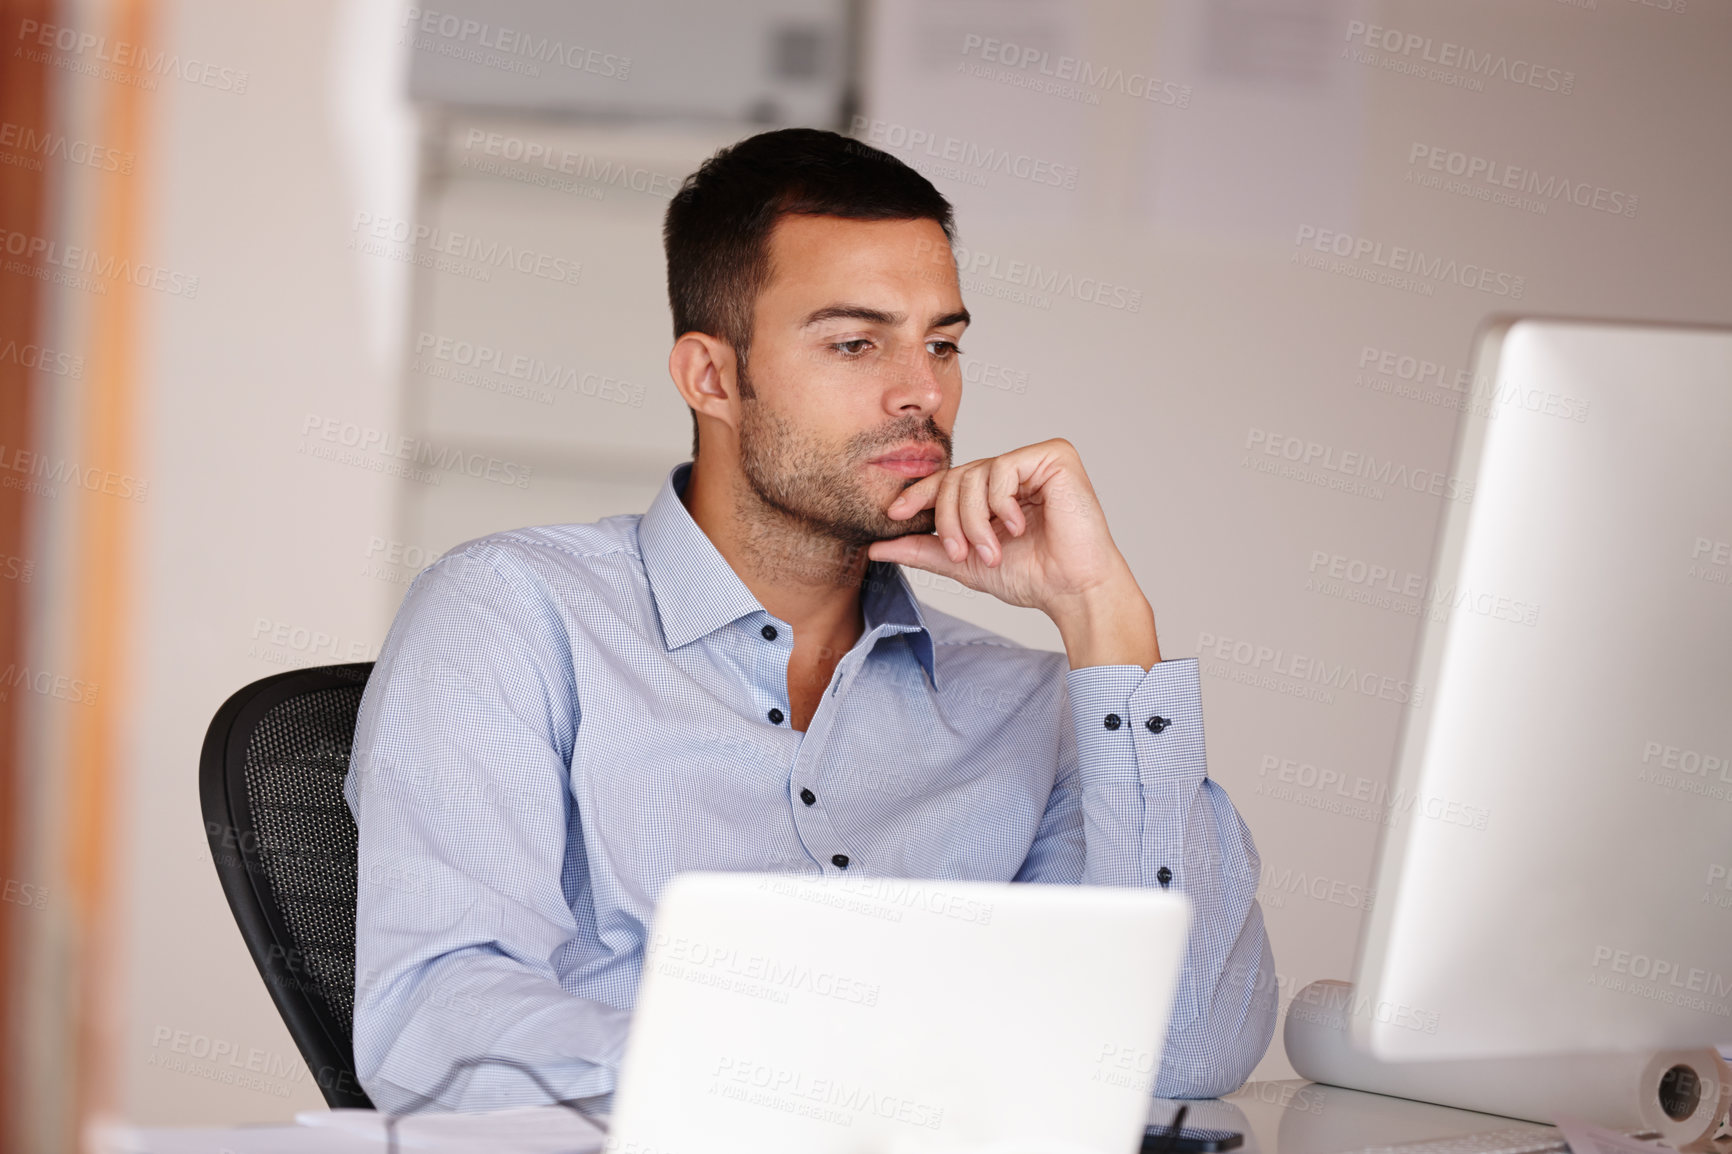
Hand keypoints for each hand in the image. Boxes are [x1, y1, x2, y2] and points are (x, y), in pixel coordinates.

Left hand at [866, 438, 1160, 666]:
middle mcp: (1013, 471)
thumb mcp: (965, 562)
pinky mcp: (1054, 456)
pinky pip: (1003, 469)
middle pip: (957, 478)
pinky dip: (1001, 503)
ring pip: (975, 474)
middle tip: (963, 554)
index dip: (919, 494)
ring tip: (993, 549)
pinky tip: (1018, 525)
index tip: (894, 513)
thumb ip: (924, 549)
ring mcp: (1033, 461)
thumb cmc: (1032, 576)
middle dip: (951, 519)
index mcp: (994, 491)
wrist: (1073, 590)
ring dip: (974, 519)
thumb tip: (877, 546)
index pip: (948, 481)